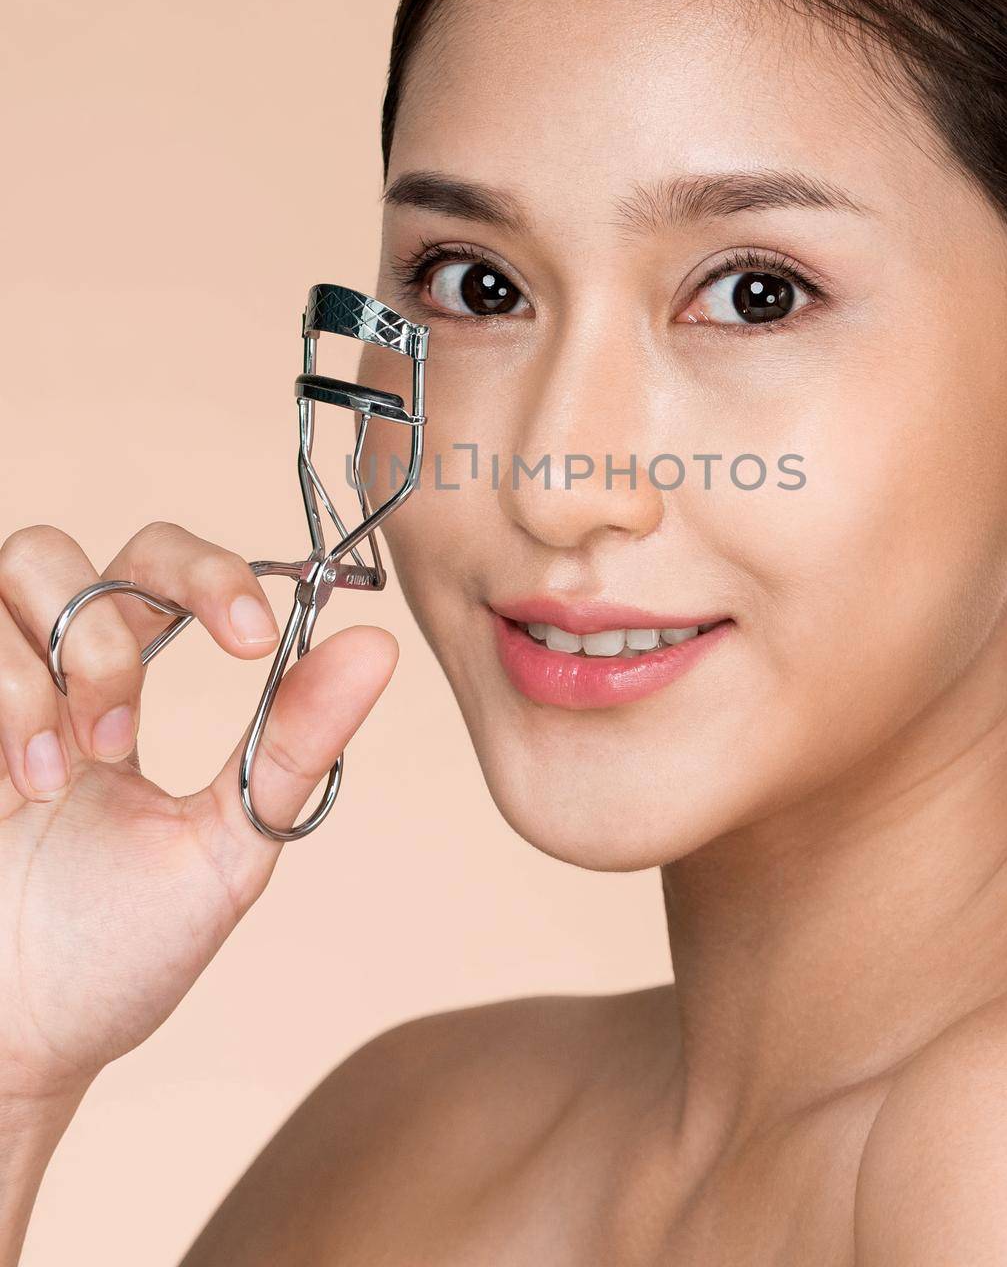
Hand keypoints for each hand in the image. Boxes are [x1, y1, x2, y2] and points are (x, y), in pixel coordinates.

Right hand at [0, 521, 397, 1101]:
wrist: (12, 1046)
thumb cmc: (111, 958)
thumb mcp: (223, 849)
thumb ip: (291, 745)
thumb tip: (379, 645)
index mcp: (113, 685)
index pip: (160, 564)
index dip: (212, 574)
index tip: (256, 640)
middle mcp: (33, 673)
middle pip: (64, 550)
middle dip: (108, 628)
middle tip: (119, 733)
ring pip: (15, 568)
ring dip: (48, 672)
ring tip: (56, 779)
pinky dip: (2, 699)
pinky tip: (12, 790)